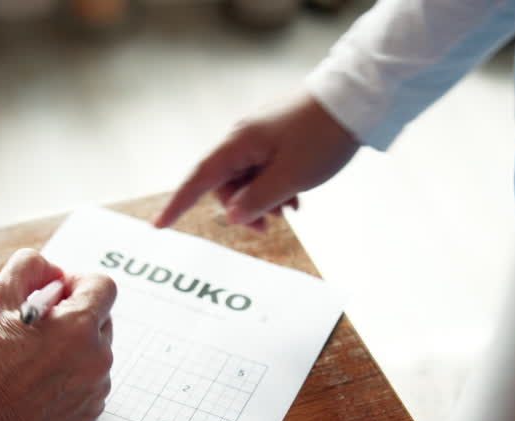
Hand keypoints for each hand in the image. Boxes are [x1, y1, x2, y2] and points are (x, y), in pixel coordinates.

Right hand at [0, 249, 115, 420]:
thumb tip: (52, 271)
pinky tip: (43, 376)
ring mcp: (97, 385)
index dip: (78, 284)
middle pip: (102, 317)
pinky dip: (74, 371)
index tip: (56, 294)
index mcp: (80, 327)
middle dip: (75, 313)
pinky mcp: (91, 407)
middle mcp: (97, 357)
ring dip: (75, 343)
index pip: (103, 286)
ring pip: (97, 348)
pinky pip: (92, 377)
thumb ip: (29, 266)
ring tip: (37, 354)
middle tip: (40, 325)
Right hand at [154, 92, 359, 230]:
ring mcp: (261, 133)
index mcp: (239, 144)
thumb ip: (257, 200)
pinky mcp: (278, 134)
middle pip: (227, 183)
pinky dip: (276, 185)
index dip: (178, 205)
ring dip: (264, 198)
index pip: (199, 179)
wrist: (355, 100)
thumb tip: (232, 214)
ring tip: (292, 209)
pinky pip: (266, 166)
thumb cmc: (323, 137)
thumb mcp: (290, 178)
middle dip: (243, 209)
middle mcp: (244, 136)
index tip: (159, 225)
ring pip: (248, 177)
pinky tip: (296, 197)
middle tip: (271, 227)